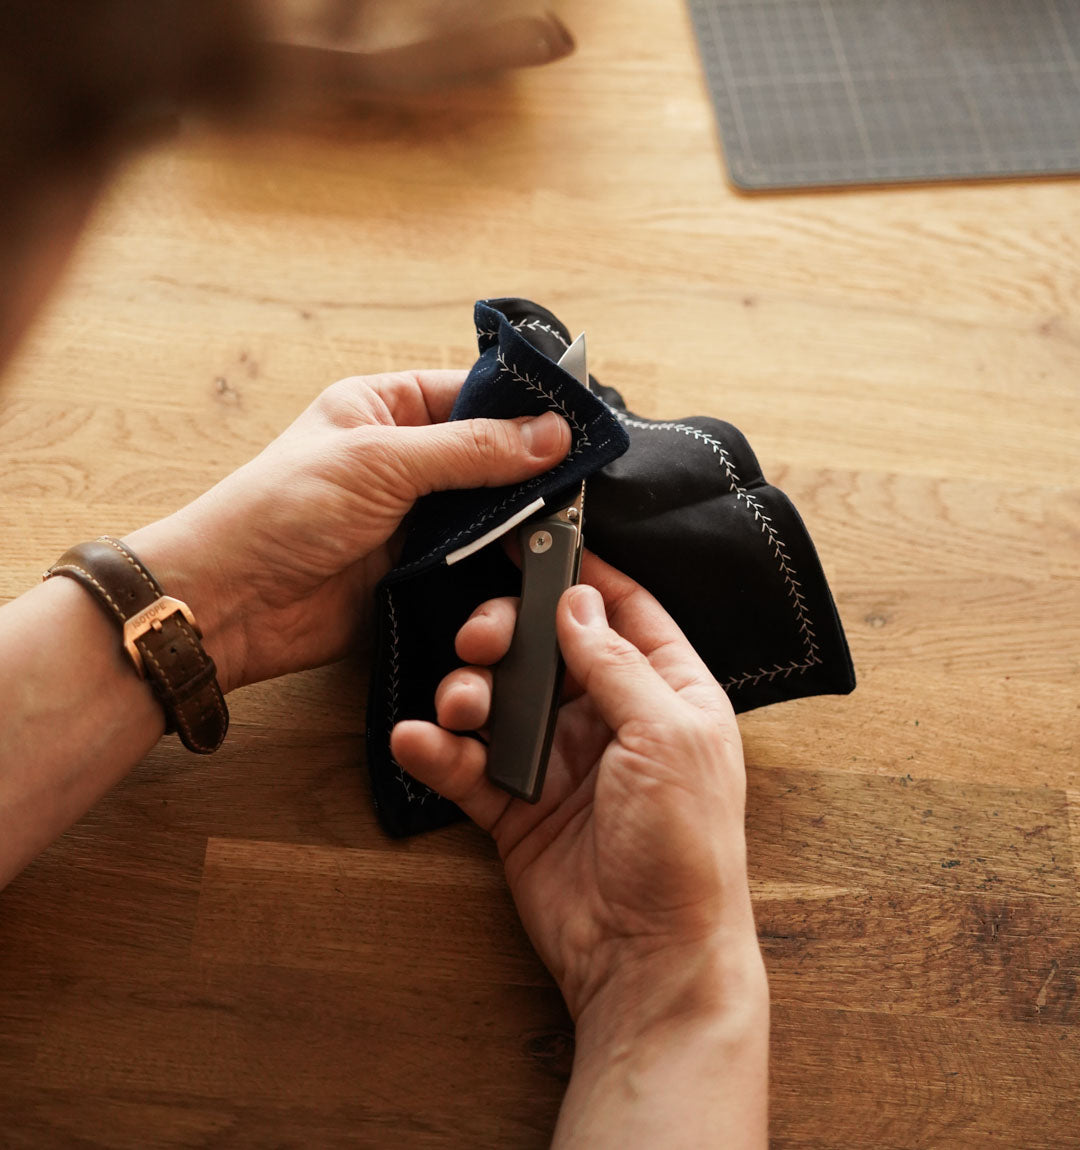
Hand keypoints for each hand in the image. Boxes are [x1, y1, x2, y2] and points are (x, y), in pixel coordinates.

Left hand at [127, 371, 569, 692]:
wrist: (230, 603)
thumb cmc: (280, 510)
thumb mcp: (380, 461)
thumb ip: (470, 449)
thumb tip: (552, 433)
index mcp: (384, 408)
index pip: (472, 393)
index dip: (524, 408)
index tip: (578, 427)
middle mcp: (401, 459)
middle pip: (488, 457)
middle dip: (527, 476)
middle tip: (575, 493)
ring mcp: (409, 518)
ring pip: (486, 515)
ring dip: (510, 528)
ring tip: (549, 537)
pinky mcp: (412, 572)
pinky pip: (470, 566)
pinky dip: (492, 570)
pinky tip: (518, 573)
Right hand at [390, 553, 767, 1033]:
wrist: (647, 959)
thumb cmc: (684, 847)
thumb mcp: (666, 736)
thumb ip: (615, 664)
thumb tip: (577, 600)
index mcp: (668, 692)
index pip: (623, 610)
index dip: (581, 573)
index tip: (534, 539)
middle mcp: (611, 719)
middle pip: (546, 648)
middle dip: (506, 633)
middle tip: (479, 638)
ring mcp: (559, 762)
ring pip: (500, 699)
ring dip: (468, 690)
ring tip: (458, 703)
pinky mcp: (515, 807)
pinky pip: (468, 763)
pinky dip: (439, 749)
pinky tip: (419, 740)